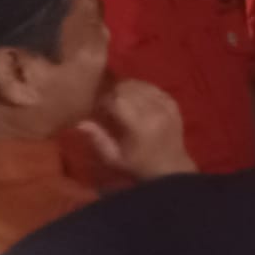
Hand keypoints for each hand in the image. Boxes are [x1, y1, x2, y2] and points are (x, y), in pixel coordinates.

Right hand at [76, 80, 195, 180]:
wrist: (171, 169)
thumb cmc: (139, 166)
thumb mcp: (115, 159)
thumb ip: (98, 139)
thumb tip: (81, 123)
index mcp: (140, 125)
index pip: (118, 99)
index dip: (104, 99)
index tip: (98, 107)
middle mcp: (155, 111)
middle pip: (129, 88)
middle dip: (114, 91)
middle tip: (108, 101)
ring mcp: (166, 106)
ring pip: (142, 84)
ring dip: (128, 88)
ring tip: (120, 98)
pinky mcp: (174, 105)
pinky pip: (155, 88)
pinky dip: (143, 89)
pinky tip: (136, 96)